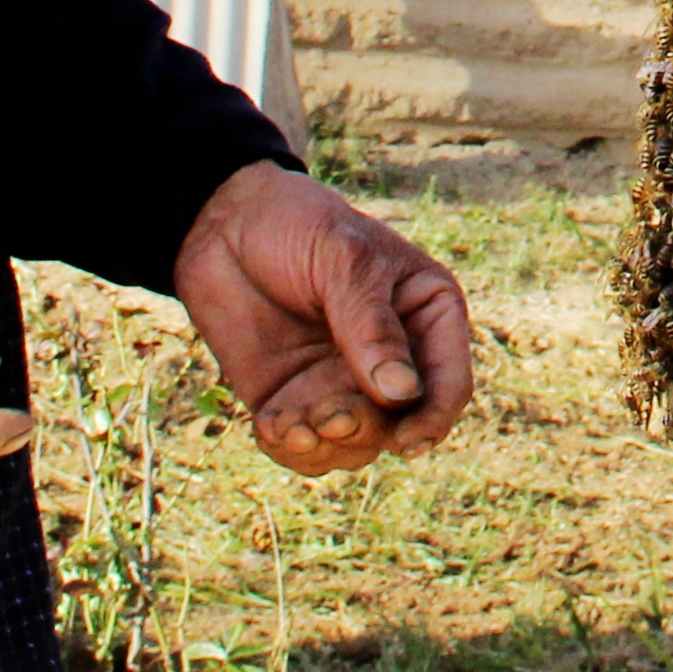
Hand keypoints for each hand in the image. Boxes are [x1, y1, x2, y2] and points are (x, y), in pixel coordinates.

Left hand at [175, 161, 476, 477]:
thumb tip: (401, 394)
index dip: (432, 418)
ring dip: (326, 447)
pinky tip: (267, 425)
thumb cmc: (299, 224)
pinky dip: (290, 449)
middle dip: (366, 432)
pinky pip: (305, 448)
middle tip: (327, 419)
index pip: (448, 384)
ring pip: (354, 445)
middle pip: (400, 425)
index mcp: (427, 316)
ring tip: (288, 425)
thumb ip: (372, 327)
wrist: (224, 222)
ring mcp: (342, 383)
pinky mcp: (294, 399)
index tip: (403, 440)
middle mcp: (393, 359)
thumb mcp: (344, 260)